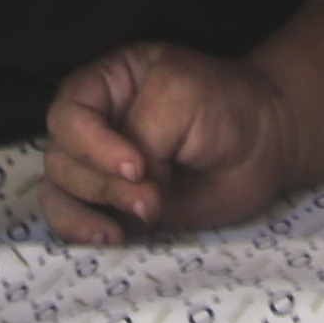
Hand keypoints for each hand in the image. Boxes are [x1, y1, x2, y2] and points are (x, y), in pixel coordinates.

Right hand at [41, 41, 316, 244]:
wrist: (264, 143)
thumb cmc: (225, 105)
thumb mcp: (181, 96)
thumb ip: (145, 137)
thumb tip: (131, 194)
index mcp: (104, 84)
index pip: (67, 115)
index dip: (92, 145)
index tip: (138, 166)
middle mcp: (93, 125)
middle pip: (60, 158)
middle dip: (101, 183)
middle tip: (150, 196)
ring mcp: (100, 168)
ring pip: (59, 191)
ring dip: (88, 211)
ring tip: (135, 220)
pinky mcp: (113, 205)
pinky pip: (72, 220)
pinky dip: (82, 231)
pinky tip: (113, 237)